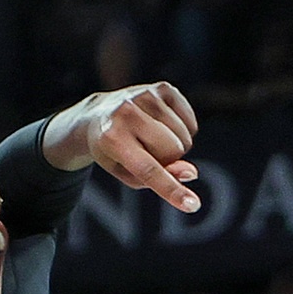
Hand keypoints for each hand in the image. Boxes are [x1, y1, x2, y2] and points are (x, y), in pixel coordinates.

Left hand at [64, 85, 199, 211]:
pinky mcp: (163, 88)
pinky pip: (190, 123)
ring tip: (150, 138)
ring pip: (184, 138)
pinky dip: (182, 130)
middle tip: (146, 153)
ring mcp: (147, 95)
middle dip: (167, 160)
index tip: (192, 205)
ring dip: (174, 146)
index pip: (148, 169)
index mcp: (112, 139)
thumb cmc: (114, 151)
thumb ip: (156, 179)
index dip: (171, 189)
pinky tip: (162, 126)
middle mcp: (128, 112)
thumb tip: (192, 173)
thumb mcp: (126, 173)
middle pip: (173, 151)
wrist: (99, 114)